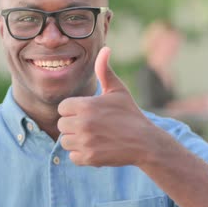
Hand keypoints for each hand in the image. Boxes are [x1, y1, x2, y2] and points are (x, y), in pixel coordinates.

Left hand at [57, 47, 162, 166]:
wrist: (145, 142)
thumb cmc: (130, 114)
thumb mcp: (118, 90)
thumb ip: (105, 71)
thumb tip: (105, 48)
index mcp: (86, 105)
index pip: (63, 107)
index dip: (73, 110)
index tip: (87, 113)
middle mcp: (83, 123)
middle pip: (62, 124)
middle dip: (74, 125)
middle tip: (92, 126)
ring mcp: (85, 142)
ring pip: (65, 141)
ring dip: (76, 141)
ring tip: (94, 137)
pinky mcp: (89, 158)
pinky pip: (72, 157)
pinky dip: (81, 155)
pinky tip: (96, 148)